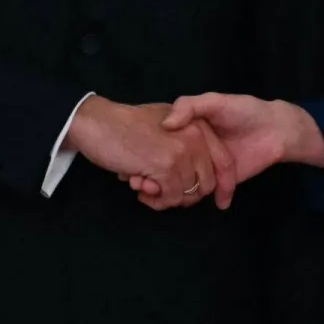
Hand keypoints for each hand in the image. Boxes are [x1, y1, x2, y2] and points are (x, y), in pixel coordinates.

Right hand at [66, 97, 236, 209]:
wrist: (98, 122)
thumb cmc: (127, 125)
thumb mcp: (165, 123)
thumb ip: (184, 143)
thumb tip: (194, 176)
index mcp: (199, 125)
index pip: (224, 164)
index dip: (220, 187)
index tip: (216, 202)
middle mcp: (196, 137)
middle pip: (207, 184)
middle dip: (187, 195)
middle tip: (163, 192)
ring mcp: (182, 151)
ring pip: (187, 194)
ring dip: (167, 199)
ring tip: (147, 189)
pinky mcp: (165, 165)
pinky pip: (170, 197)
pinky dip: (157, 201)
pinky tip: (142, 190)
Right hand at [129, 93, 323, 199]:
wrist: (275, 129)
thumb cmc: (245, 111)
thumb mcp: (215, 101)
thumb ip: (191, 106)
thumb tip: (167, 124)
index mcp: (190, 132)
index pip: (161, 147)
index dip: (146, 157)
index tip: (130, 165)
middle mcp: (193, 151)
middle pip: (165, 169)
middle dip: (148, 178)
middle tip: (134, 182)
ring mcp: (204, 167)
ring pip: (175, 183)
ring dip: (159, 191)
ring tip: (144, 191)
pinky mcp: (216, 183)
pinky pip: (195, 193)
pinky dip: (180, 198)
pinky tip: (164, 199)